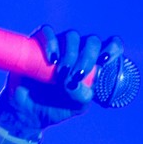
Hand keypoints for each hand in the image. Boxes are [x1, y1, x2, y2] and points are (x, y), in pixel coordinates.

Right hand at [3, 26, 124, 128]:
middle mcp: (78, 52)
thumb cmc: (57, 107)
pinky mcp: (38, 42)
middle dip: (88, 57)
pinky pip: (47, 32)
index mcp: (93, 65)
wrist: (29, 111)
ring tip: (61, 74)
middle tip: (77, 75)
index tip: (104, 61)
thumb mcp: (77, 106)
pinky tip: (51, 60)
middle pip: (92, 41)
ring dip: (71, 54)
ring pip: (72, 36)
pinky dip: (51, 43)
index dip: (113, 48)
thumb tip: (74, 81)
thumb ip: (83, 95)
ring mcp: (59, 45)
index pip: (111, 46)